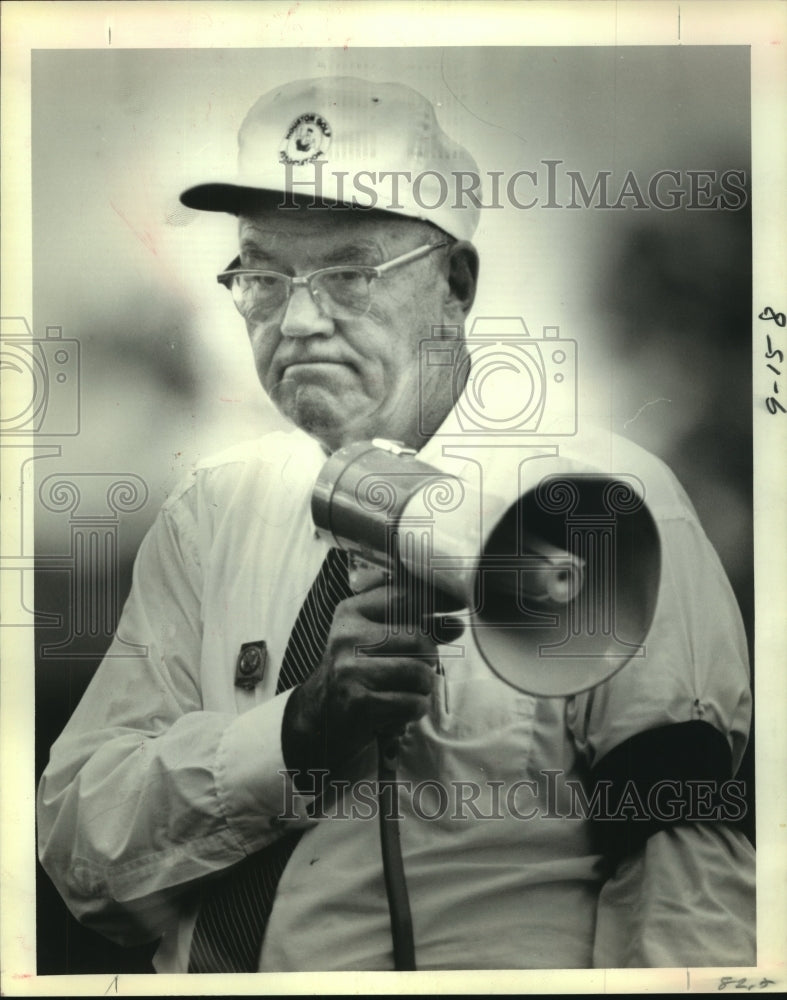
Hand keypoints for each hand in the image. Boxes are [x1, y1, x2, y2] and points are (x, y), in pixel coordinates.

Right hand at [281, 583, 459, 781]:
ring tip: (404, 692)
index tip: (459, 606)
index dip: (438, 601)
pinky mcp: (358, 703)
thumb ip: (418, 628)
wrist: (321, 719)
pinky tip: (396, 711)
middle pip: (419, 639)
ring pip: (419, 673)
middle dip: (428, 660)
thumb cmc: (359, 674)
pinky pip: (412, 703)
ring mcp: (349, 670)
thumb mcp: (380, 642)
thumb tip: (457, 625)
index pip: (405, 596)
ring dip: (421, 689)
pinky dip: (413, 710)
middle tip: (414, 672)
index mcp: (351, 612)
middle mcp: (347, 637)